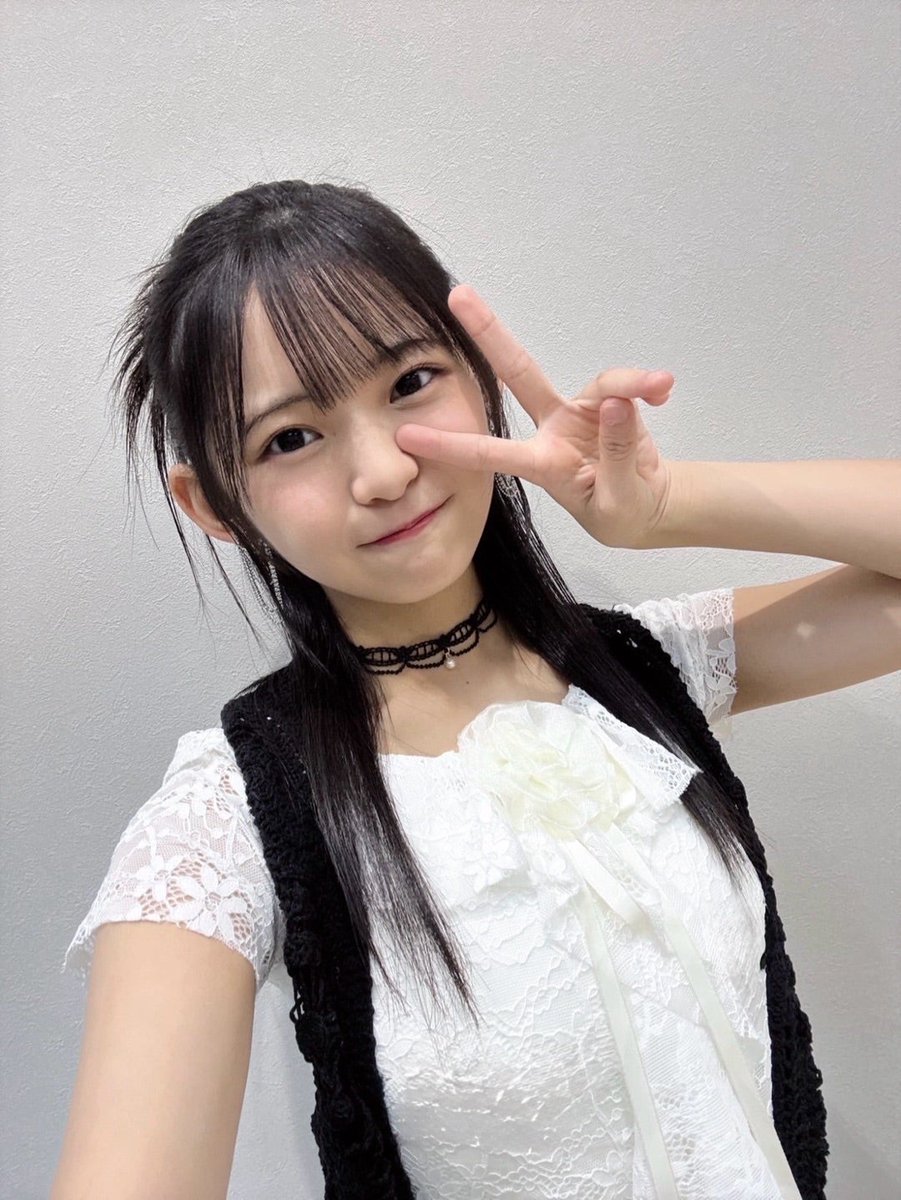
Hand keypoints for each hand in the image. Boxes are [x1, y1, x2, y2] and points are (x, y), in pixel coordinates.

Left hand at [394, 284, 678, 549]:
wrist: (650, 508)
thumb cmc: (619, 511)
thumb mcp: (617, 501)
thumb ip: (616, 453)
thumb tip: (618, 402)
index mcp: (542, 465)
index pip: (489, 454)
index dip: (450, 445)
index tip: (405, 436)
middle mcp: (553, 430)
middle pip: (519, 372)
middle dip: (489, 333)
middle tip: (458, 295)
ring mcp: (581, 412)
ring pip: (600, 381)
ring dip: (630, 381)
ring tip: (660, 387)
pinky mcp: (611, 402)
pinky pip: (628, 385)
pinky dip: (646, 385)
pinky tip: (664, 391)